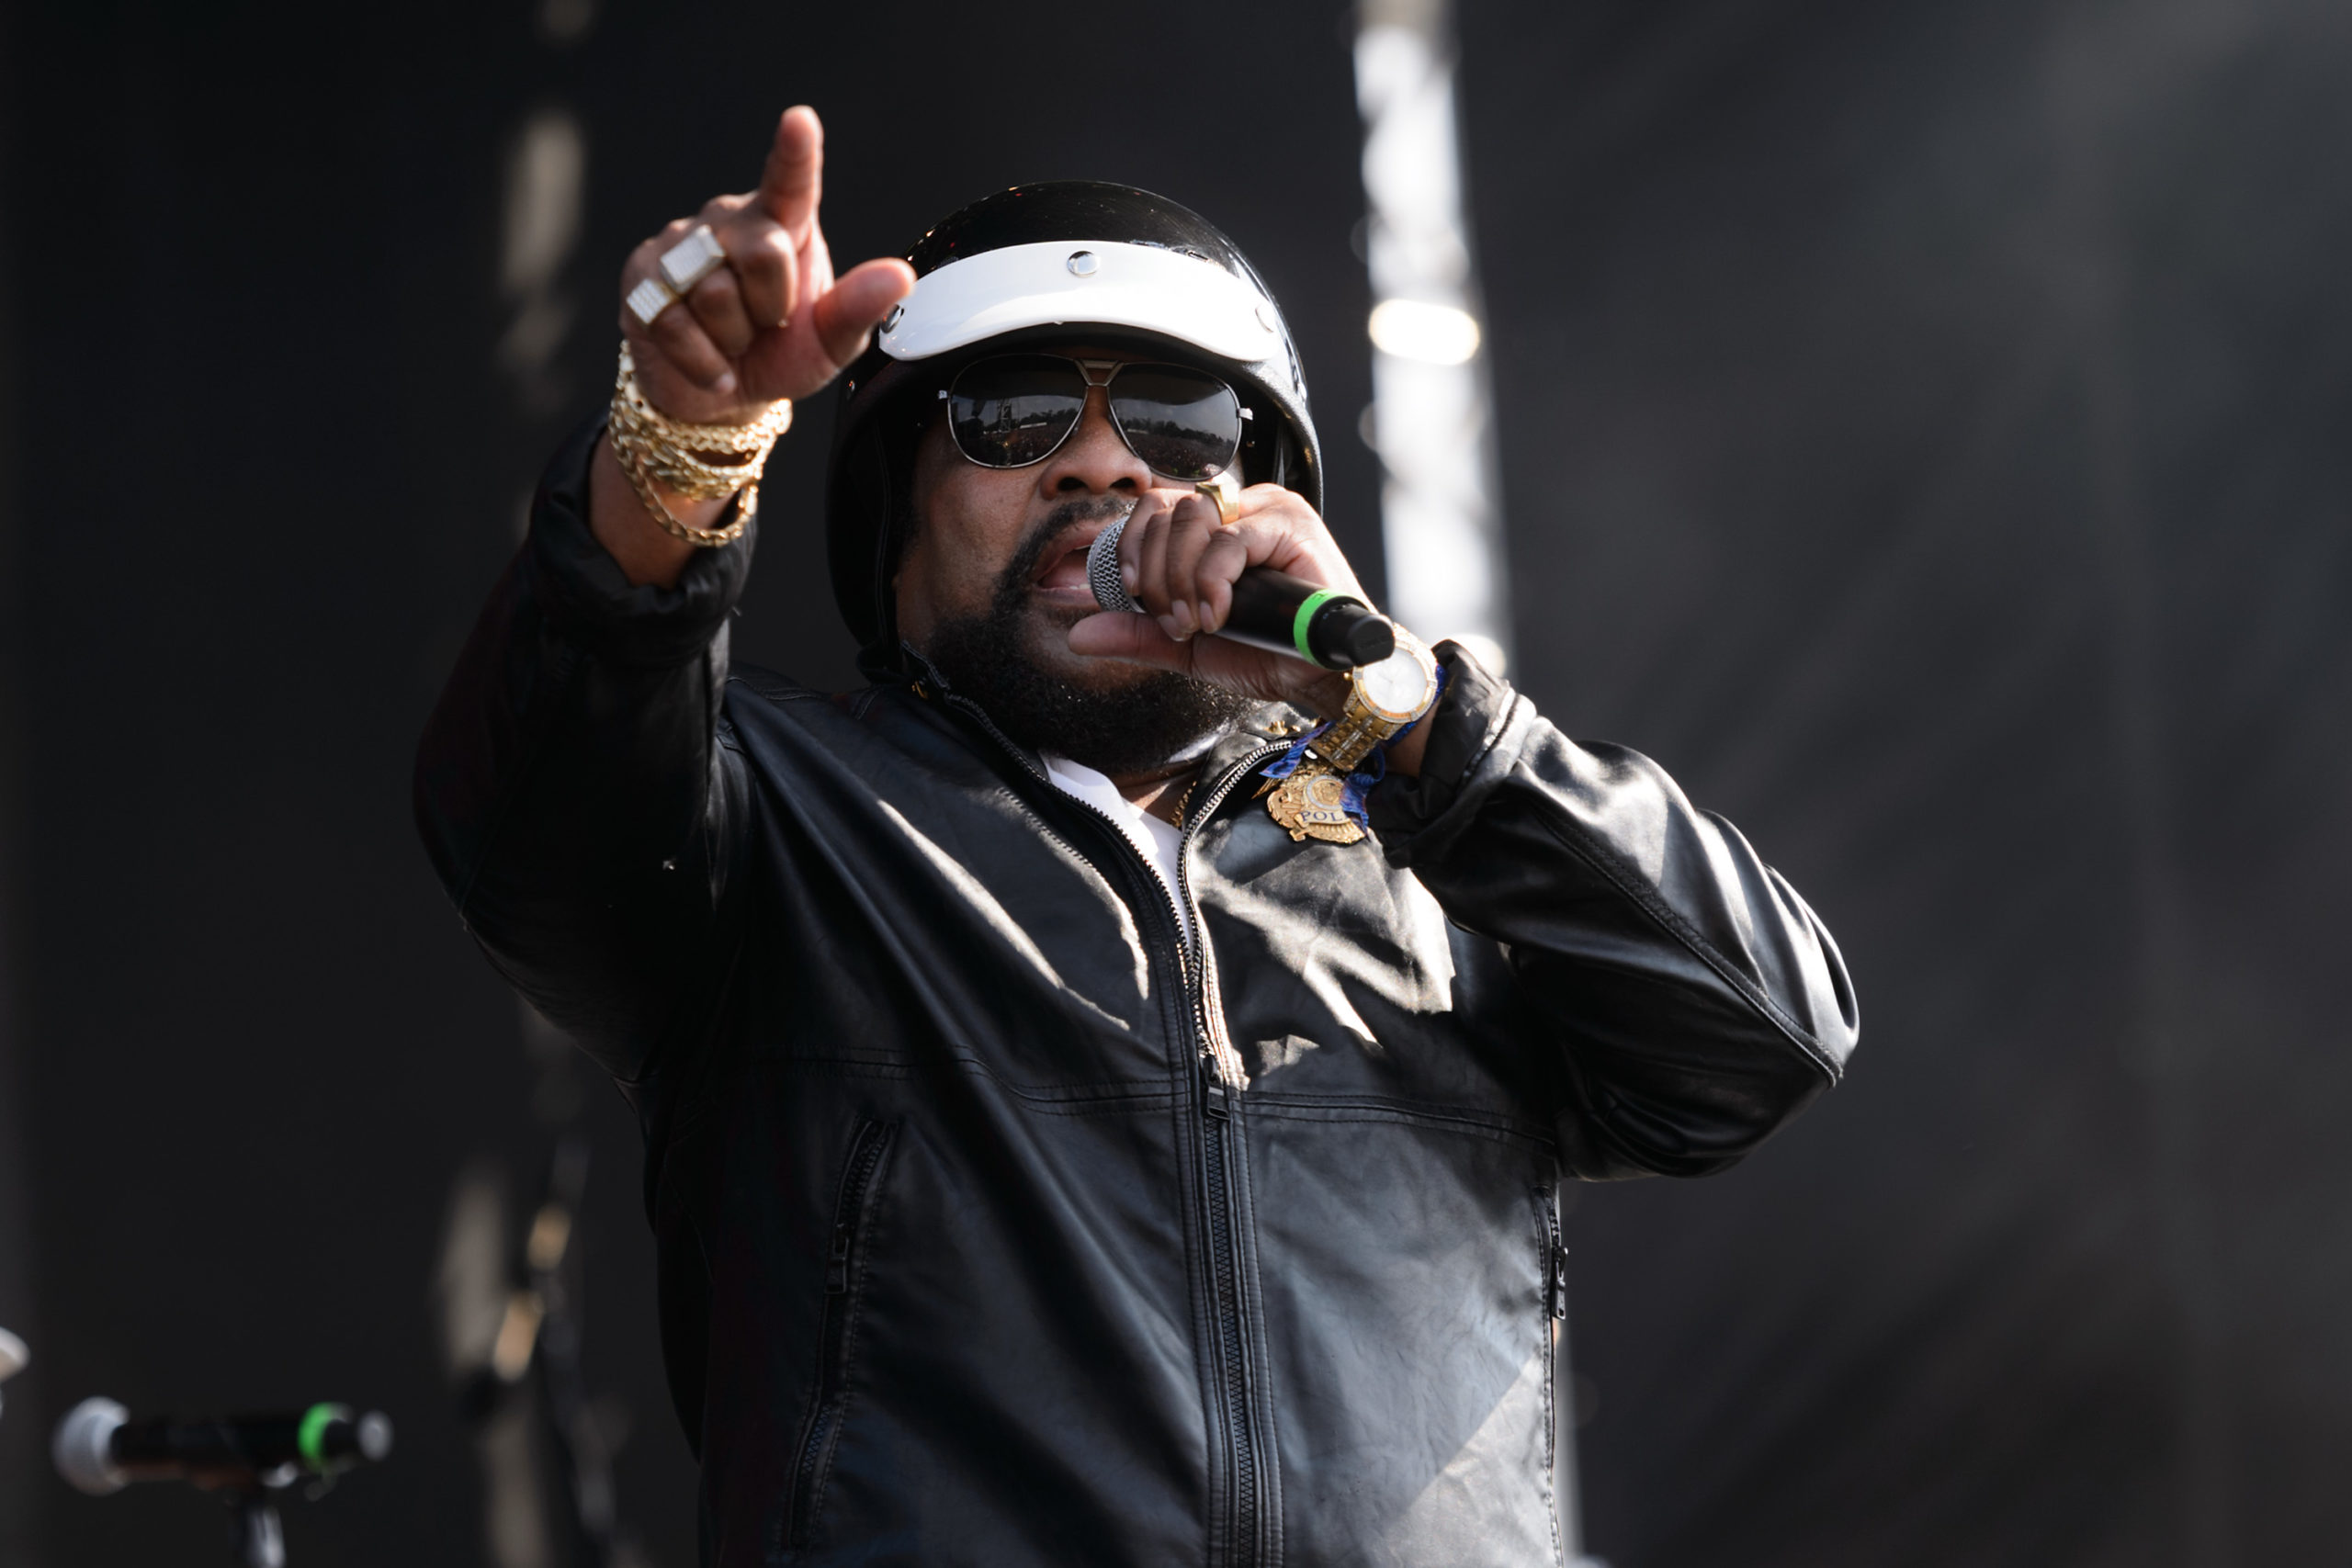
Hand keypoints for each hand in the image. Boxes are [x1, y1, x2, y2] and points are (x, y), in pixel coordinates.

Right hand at [618, 106, 913, 423]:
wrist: (720, 393)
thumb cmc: (780, 354)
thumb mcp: (830, 342)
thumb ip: (859, 308)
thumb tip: (899, 276)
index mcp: (782, 225)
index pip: (790, 183)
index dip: (795, 153)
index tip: (800, 122)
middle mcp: (728, 221)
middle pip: (762, 253)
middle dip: (772, 307)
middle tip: (767, 325)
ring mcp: (678, 245)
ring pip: (713, 293)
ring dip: (733, 337)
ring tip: (733, 338)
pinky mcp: (640, 278)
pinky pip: (675, 323)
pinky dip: (702, 360)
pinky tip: (711, 363)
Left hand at [1065, 483, 1367, 718]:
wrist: (1327, 677)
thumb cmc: (1271, 653)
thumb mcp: (1189, 647)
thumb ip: (1138, 633)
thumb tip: (1079, 633)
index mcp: (1219, 523)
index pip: (1156, 504)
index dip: (1133, 546)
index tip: (1135, 595)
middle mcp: (1244, 506)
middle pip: (1168, 508)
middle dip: (1155, 572)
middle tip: (1174, 621)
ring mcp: (1270, 511)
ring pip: (1193, 518)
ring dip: (1180, 578)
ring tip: (1198, 622)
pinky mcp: (1292, 527)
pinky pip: (1229, 542)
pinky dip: (1211, 582)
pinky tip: (1218, 617)